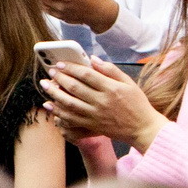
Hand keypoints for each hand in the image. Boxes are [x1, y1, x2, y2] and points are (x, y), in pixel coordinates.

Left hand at [40, 56, 165, 149]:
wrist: (142, 128)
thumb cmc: (136, 103)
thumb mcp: (128, 83)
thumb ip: (110, 69)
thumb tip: (92, 58)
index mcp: (111, 88)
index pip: (86, 74)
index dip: (71, 68)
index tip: (60, 63)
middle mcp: (102, 101)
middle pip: (75, 88)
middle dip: (59, 78)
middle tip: (50, 72)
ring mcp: (95, 115)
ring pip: (69, 103)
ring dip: (54, 93)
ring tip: (45, 85)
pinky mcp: (92, 125)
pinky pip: (71, 118)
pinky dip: (58, 111)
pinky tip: (50, 105)